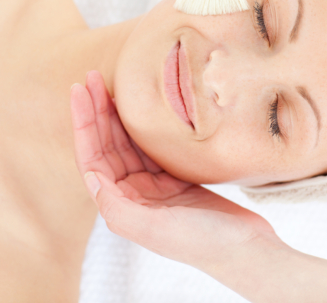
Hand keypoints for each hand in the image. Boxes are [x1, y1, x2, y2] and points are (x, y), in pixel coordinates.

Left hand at [70, 70, 277, 269]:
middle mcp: (133, 195)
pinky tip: (143, 108)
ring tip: (111, 85)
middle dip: (97, 112)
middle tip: (92, 78)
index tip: (81, 92)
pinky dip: (144, 127)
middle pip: (107, 147)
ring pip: (128, 144)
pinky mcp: (175, 181)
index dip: (84, 124)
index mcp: (122, 207)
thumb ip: (119, 208)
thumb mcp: (155, 228)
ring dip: (117, 116)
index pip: (93, 159)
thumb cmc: (202, 242)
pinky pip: (152, 147)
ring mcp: (154, 187)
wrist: (245, 249)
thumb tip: (90, 176)